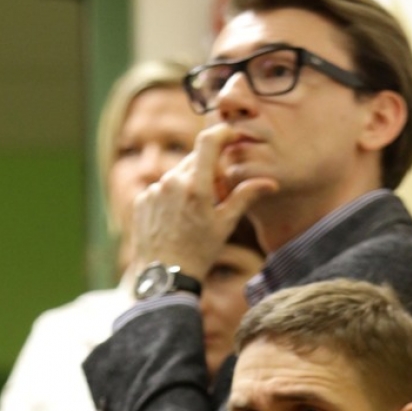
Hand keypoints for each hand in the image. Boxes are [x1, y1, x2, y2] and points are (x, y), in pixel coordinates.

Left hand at [132, 124, 277, 278]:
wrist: (165, 278)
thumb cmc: (199, 253)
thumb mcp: (225, 225)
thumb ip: (245, 197)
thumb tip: (270, 183)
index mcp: (195, 186)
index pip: (208, 141)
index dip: (222, 132)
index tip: (231, 135)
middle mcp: (171, 182)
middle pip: (194, 159)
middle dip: (208, 170)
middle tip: (216, 196)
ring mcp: (153, 190)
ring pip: (178, 175)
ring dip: (190, 185)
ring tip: (194, 215)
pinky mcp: (141, 200)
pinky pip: (161, 189)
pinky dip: (172, 197)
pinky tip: (177, 221)